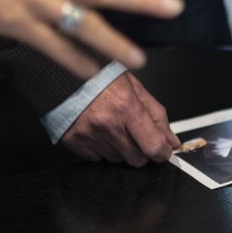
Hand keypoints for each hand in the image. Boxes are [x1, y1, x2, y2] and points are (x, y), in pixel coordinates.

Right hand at [61, 73, 180, 165]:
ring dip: (121, 149)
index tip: (163, 151)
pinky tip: (99, 131)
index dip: (162, 153)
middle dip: (142, 151)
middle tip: (135, 134)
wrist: (60, 73)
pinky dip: (102, 148)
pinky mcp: (74, 142)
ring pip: (117, 159)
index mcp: (126, 107)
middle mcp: (107, 124)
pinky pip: (97, 157)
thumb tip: (171, 140)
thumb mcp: (134, 87)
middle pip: (137, 159)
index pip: (154, 146)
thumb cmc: (98, 76)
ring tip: (113, 127)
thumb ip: (156, 116)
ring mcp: (89, 135)